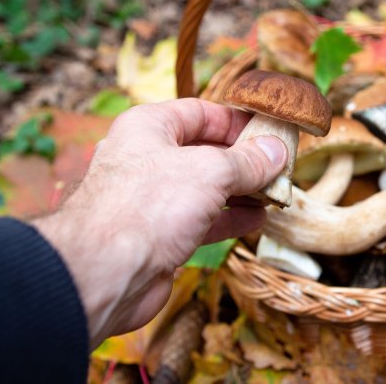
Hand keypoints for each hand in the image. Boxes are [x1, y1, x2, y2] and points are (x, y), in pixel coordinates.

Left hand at [31, 99, 285, 346]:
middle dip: (245, 160)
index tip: (269, 131)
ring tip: (276, 194)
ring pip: (207, 188)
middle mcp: (148, 158)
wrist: (104, 273)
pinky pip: (203, 218)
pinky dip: (231, 217)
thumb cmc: (147, 206)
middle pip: (206, 151)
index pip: (200, 112)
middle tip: (280, 166)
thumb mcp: (210, 172)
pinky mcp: (160, 234)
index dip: (236, 121)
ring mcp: (153, 199)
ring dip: (243, 191)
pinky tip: (257, 219)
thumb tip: (277, 151)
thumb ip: (247, 161)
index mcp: (149, 127)